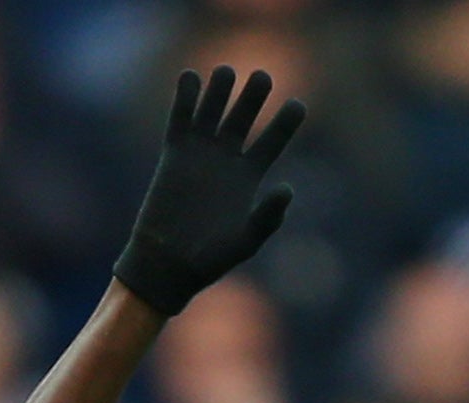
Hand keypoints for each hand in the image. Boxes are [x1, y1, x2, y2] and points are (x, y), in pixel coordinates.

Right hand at [114, 66, 305, 315]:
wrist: (169, 264)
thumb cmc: (210, 258)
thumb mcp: (246, 240)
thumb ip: (268, 216)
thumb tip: (287, 188)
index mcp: (250, 178)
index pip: (273, 141)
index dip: (285, 123)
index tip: (299, 104)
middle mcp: (227, 160)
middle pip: (243, 118)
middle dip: (253, 97)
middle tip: (263, 76)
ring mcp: (200, 154)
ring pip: (213, 112)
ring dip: (219, 91)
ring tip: (227, 72)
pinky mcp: (174, 154)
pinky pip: (181, 119)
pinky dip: (185, 99)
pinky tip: (191, 77)